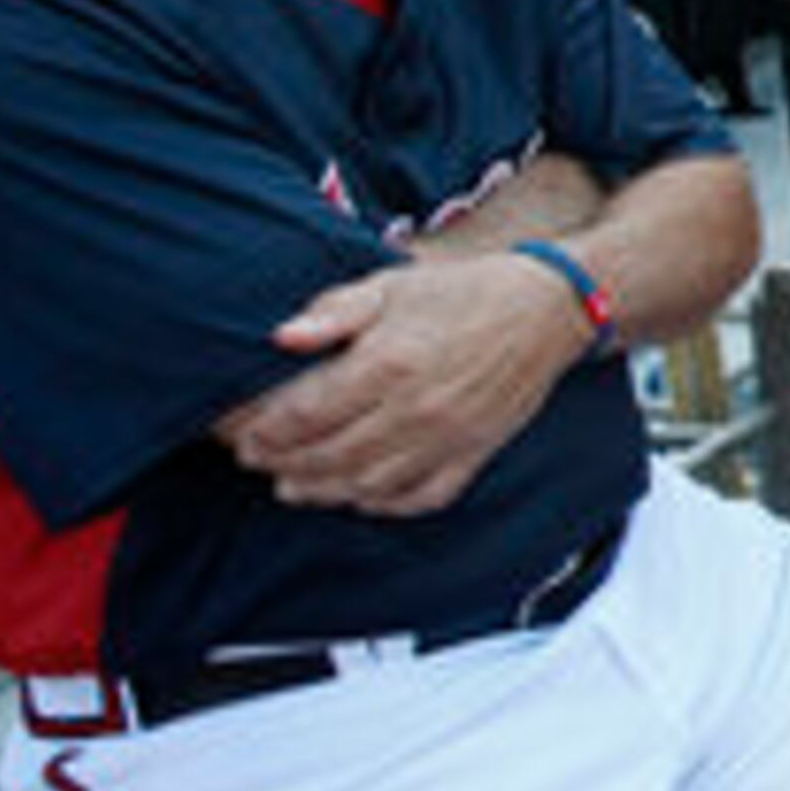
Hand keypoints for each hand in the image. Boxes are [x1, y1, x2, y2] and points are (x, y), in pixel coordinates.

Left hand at [216, 254, 593, 514]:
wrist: (548, 310)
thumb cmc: (462, 293)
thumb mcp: (393, 285)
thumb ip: (335, 312)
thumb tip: (281, 338)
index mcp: (390, 362)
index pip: (307, 413)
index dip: (264, 429)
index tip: (240, 434)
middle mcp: (417, 409)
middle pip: (329, 456)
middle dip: (283, 463)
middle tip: (255, 461)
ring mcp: (449, 438)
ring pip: (368, 484)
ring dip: (322, 491)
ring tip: (292, 486)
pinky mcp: (474, 454)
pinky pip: (421, 496)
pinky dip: (383, 504)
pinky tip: (358, 496)